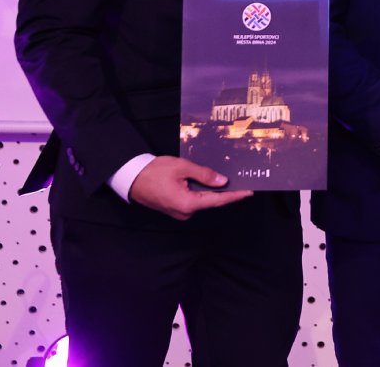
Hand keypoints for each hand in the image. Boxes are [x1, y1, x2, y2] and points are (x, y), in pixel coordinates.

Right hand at [128, 156, 252, 220]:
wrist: (130, 178)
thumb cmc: (154, 171)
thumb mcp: (182, 168)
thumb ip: (204, 175)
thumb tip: (223, 182)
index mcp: (187, 204)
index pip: (217, 200)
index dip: (235, 195)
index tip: (249, 191)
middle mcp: (184, 212)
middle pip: (211, 201)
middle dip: (225, 191)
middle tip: (241, 180)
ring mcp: (179, 212)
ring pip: (202, 200)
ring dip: (213, 190)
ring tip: (228, 178)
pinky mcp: (175, 208)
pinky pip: (193, 200)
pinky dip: (202, 191)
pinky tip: (209, 181)